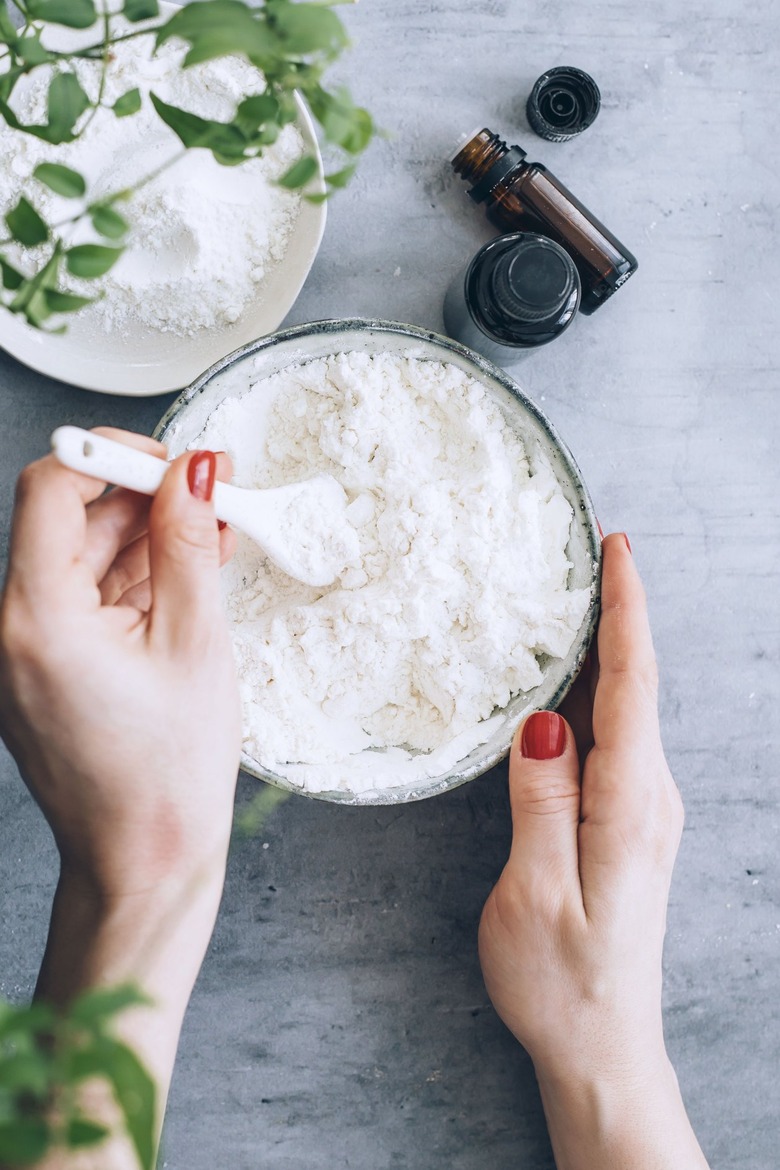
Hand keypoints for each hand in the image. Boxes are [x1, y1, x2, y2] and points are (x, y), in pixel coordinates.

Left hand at [0, 429, 240, 904]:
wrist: (145, 864)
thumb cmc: (168, 778)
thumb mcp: (196, 644)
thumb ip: (188, 545)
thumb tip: (193, 473)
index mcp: (37, 620)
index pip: (51, 488)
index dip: (112, 456)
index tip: (170, 460)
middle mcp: (13, 630)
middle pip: (71, 522)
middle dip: (145, 500)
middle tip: (214, 496)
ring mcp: (27, 652)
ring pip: (85, 560)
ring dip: (149, 541)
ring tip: (215, 541)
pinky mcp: (47, 668)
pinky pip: (88, 600)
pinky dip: (137, 583)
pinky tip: (188, 577)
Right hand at [478, 533, 708, 1168]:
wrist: (602, 1046)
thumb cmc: (561, 981)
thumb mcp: (534, 895)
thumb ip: (541, 802)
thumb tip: (544, 721)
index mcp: (627, 807)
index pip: (632, 687)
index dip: (626, 612)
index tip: (618, 549)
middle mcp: (647, 798)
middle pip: (634, 684)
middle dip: (617, 611)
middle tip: (587, 549)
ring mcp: (642, 809)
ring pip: (624, 708)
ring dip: (603, 647)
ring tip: (572, 594)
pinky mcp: (626, 821)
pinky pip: (613, 738)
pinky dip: (592, 693)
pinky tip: (564, 677)